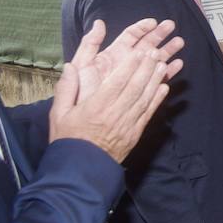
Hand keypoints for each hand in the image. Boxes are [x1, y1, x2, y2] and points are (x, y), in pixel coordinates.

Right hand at [49, 21, 183, 161]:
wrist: (80, 171)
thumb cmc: (67, 140)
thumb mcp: (59, 114)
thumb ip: (66, 89)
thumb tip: (70, 66)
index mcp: (95, 108)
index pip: (116, 83)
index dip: (130, 66)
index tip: (139, 52)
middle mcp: (114, 115)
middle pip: (134, 88)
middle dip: (146, 68)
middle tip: (155, 52)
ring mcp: (127, 126)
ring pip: (144, 99)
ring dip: (155, 81)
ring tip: (163, 64)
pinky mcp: (134, 135)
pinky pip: (148, 115)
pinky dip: (157, 101)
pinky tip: (164, 88)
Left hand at [74, 18, 183, 101]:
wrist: (89, 125)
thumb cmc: (82, 93)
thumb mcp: (82, 66)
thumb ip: (89, 44)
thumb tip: (99, 23)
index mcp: (113, 55)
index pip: (130, 36)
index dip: (142, 27)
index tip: (154, 22)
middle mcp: (126, 64)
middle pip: (145, 45)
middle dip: (159, 35)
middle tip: (171, 25)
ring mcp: (135, 78)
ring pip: (154, 61)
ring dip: (167, 51)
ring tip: (179, 43)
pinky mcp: (142, 92)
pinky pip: (157, 80)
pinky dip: (168, 73)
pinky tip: (177, 65)